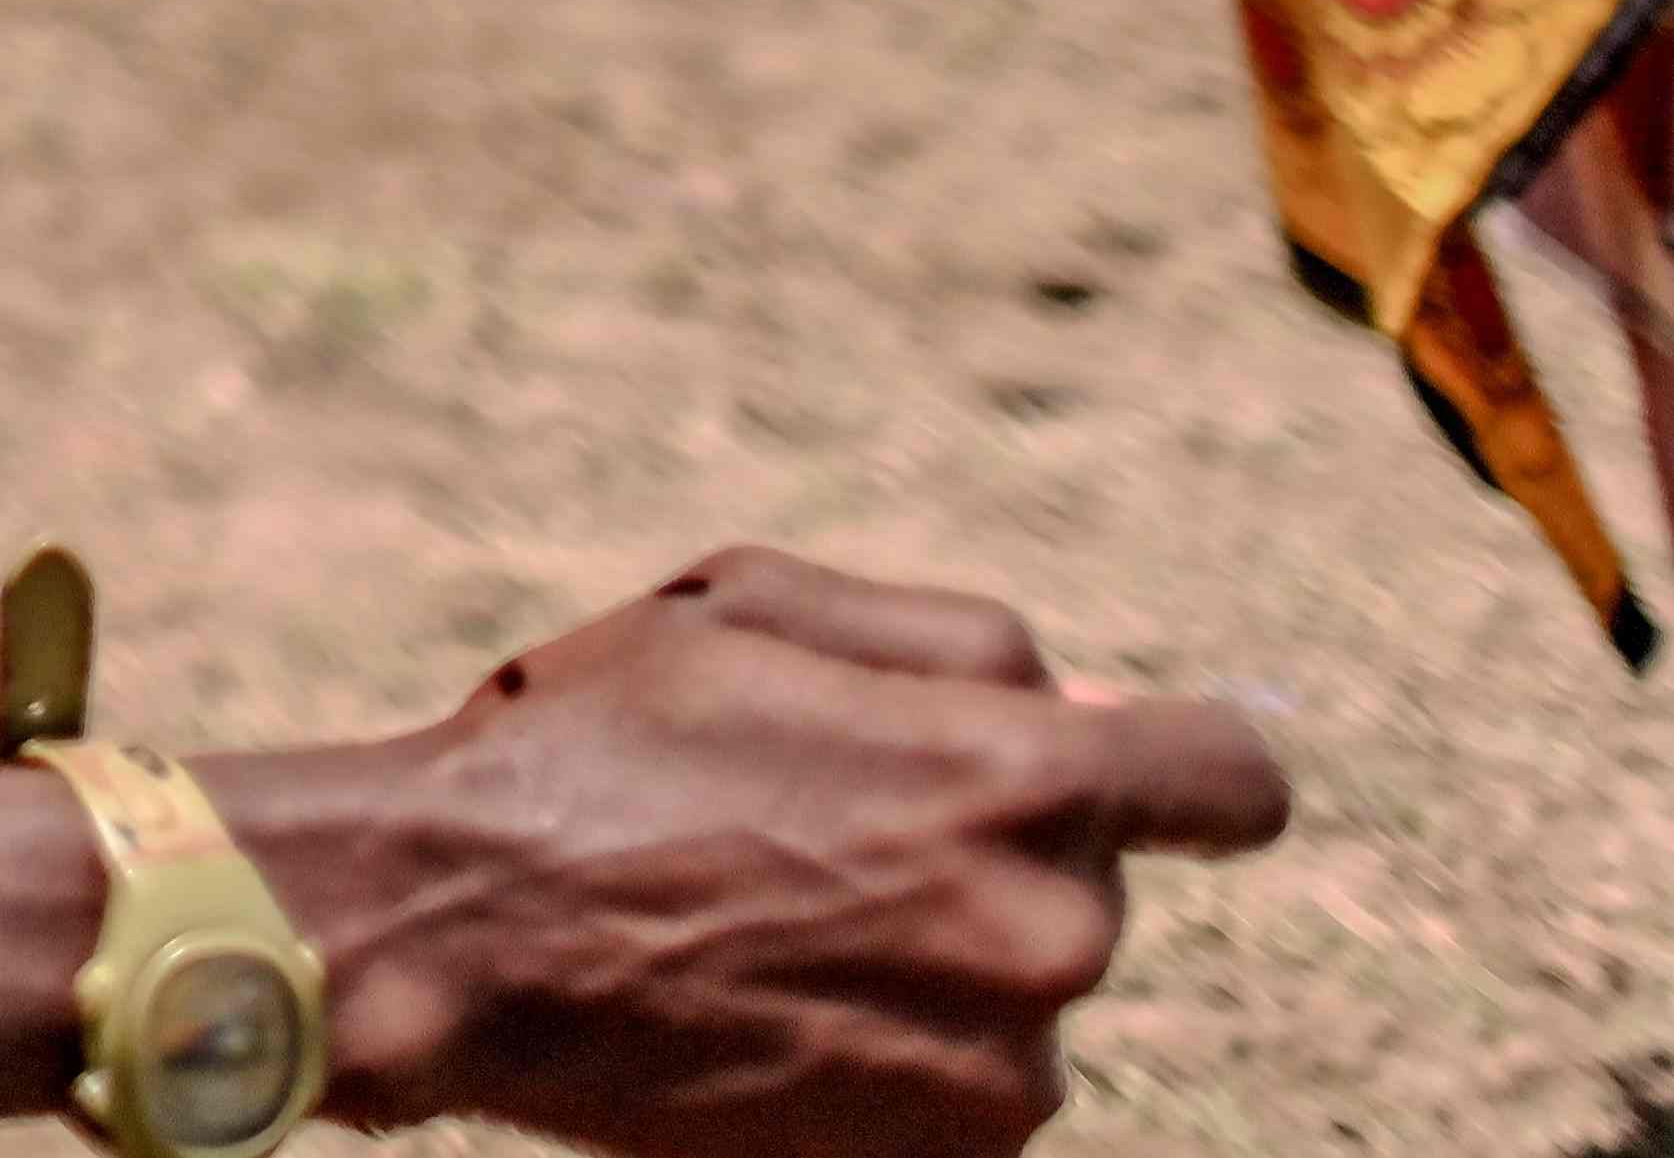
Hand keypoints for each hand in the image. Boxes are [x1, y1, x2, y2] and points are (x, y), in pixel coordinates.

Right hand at [268, 547, 1289, 1157]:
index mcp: (1022, 770)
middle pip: (1088, 878)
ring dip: (933, 952)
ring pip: (1022, 985)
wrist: (457, 927)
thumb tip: (1103, 702)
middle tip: (810, 827)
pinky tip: (766, 1003)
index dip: (1188, 772)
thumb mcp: (750, 608)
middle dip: (983, 845)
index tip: (1149, 787)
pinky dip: (892, 1047)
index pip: (1234, 784)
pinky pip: (970, 1083)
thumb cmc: (590, 742)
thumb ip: (957, 642)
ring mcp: (1007, 1065)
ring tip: (761, 917)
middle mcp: (1050, 929)